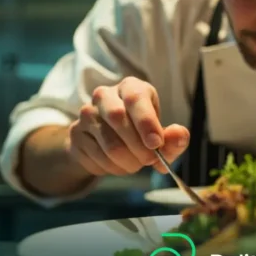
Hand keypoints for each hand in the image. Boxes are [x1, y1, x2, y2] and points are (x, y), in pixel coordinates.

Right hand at [66, 77, 189, 175]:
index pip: (135, 98)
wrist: (106, 143)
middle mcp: (105, 95)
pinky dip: (114, 168)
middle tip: (150, 161)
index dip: (146, 121)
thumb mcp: (161, 136)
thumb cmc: (141, 135)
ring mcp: (86, 113)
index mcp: (131, 87)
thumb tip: (179, 135)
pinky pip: (97, 157)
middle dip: (138, 146)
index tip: (156, 143)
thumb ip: (174, 139)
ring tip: (136, 164)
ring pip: (109, 143)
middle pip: (117, 118)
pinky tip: (119, 165)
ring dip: (128, 162)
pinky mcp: (76, 133)